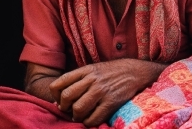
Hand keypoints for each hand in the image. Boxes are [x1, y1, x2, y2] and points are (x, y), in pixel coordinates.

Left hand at [49, 58, 165, 126]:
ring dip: (76, 116)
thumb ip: (78, 80)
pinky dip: (88, 122)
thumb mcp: (94, 69)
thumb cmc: (112, 72)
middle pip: (67, 96)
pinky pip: (93, 118)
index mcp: (85, 70)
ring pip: (78, 108)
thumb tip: (59, 98)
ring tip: (80, 116)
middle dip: (65, 107)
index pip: (60, 83)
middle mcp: (92, 79)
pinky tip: (91, 119)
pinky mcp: (111, 102)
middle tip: (69, 110)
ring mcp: (101, 91)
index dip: (55, 95)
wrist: (135, 72)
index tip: (59, 100)